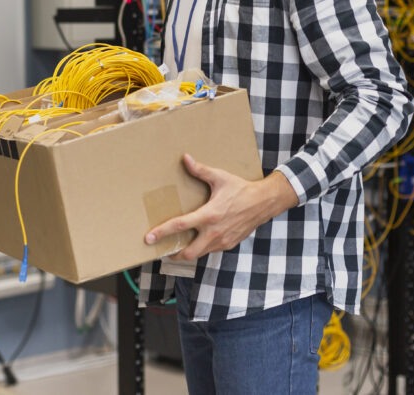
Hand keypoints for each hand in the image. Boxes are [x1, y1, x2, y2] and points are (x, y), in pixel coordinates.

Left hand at [144, 153, 298, 260]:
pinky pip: (210, 250)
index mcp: (209, 215)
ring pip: (199, 254)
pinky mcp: (229, 244)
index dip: (162, 233)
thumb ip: (200, 170)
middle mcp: (214, 232)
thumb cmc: (241, 189)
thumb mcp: (220, 178)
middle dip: (172, 253)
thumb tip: (185, 159)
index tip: (149, 238)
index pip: (180, 226)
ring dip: (186, 252)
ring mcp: (222, 241)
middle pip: (187, 252)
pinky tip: (197, 241)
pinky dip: (201, 248)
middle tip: (162, 250)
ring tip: (176, 247)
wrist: (264, 202)